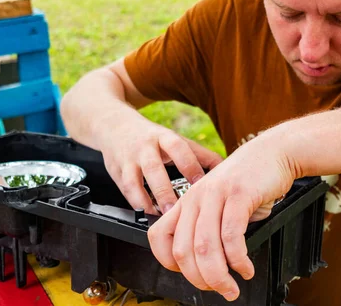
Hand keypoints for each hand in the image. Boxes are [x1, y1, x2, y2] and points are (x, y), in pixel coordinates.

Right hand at [99, 118, 223, 213]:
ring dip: (147, 200)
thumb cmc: (152, 137)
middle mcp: (145, 147)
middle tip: (178, 208)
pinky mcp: (116, 172)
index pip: (179, 148)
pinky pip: (125, 190)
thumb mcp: (174, 139)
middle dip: (165, 190)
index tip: (202, 183)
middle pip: (154, 168)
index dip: (190, 165)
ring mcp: (129, 160)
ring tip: (161, 216)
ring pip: (135, 181)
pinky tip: (146, 213)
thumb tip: (226, 168)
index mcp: (164, 137)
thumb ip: (199, 154)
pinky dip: (135, 203)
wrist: (114, 124)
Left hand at [148, 132, 297, 300]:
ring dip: (218, 277)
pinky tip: (246, 269)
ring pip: (205, 248)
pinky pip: (231, 236)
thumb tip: (207, 267)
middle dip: (199, 279)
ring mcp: (215, 194)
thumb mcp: (219, 203)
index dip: (170, 265)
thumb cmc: (248, 182)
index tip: (192, 275)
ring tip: (232, 288)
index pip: (159, 238)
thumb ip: (208, 228)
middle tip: (218, 289)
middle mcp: (195, 197)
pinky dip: (238, 260)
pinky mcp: (238, 194)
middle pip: (183, 251)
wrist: (273, 153)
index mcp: (186, 201)